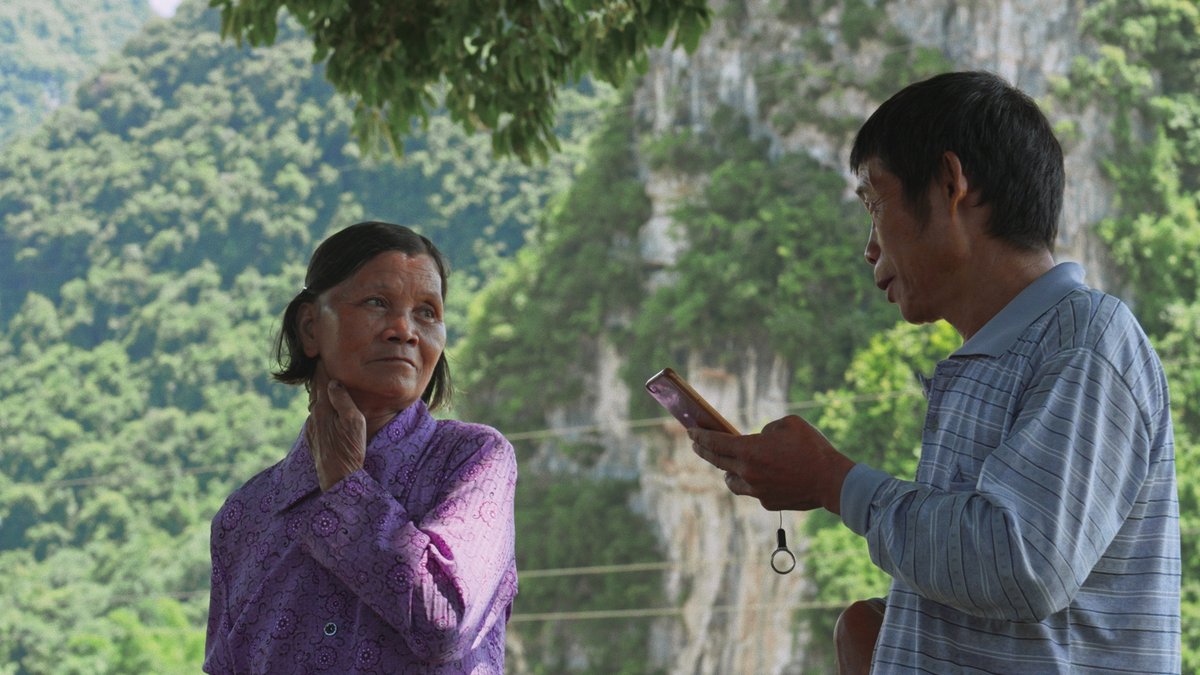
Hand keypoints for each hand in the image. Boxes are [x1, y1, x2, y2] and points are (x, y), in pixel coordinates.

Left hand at [306, 362, 366, 491]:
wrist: (337, 479)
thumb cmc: (350, 450)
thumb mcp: (354, 423)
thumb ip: (343, 400)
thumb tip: (333, 382)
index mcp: (324, 408)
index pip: (322, 380)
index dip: (324, 364)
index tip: (324, 350)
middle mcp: (314, 415)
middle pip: (315, 388)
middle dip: (319, 373)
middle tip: (322, 358)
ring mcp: (312, 427)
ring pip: (314, 401)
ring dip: (319, 388)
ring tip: (324, 377)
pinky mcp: (313, 437)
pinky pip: (316, 414)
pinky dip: (319, 404)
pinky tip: (324, 404)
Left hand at [688, 415, 854, 513]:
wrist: (831, 480)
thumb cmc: (811, 447)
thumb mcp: (788, 423)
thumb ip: (767, 429)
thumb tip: (759, 438)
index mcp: (749, 450)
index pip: (715, 442)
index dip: (700, 436)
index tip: (690, 431)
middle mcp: (747, 472)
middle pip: (717, 461)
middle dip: (704, 451)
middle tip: (696, 444)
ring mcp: (756, 490)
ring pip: (732, 481)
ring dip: (727, 470)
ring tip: (727, 464)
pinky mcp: (767, 502)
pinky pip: (752, 490)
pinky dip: (751, 482)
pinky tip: (758, 476)